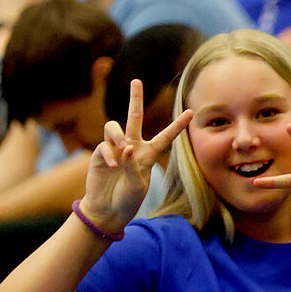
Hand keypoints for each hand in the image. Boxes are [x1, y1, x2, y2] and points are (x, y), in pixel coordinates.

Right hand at [82, 79, 194, 233]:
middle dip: (135, 99)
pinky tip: (115, 165)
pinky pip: (104, 147)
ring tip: (123, 146)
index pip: (166, 137)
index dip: (177, 125)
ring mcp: (114, 149)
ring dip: (118, 134)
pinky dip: (110, 154)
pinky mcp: (100, 156)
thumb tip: (126, 148)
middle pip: (134, 117)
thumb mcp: (138, 185)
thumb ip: (133, 166)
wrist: (108, 210)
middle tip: (136, 81)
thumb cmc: (128, 199)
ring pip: (114, 127)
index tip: (190, 112)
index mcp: (148, 154)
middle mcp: (132, 147)